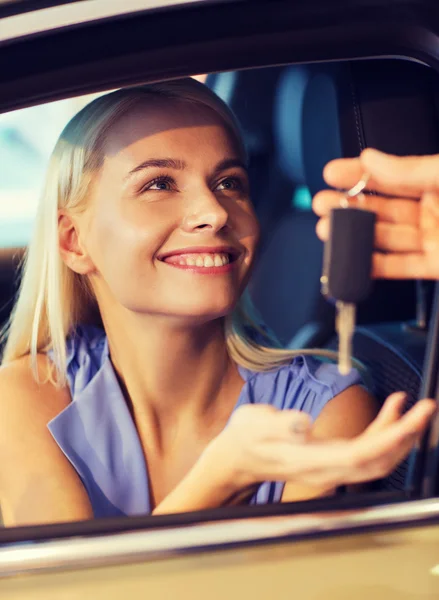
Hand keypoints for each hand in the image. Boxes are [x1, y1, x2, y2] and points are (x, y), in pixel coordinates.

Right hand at [211, 394, 434, 491]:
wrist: (237, 457)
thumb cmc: (245, 439)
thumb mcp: (254, 424)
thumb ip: (278, 424)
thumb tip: (302, 423)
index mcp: (311, 461)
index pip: (361, 455)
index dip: (390, 438)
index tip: (411, 418)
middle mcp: (326, 469)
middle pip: (378, 461)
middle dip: (406, 437)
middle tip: (426, 409)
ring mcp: (331, 466)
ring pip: (377, 458)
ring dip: (400, 435)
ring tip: (415, 406)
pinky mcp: (332, 457)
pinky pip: (366, 450)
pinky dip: (383, 432)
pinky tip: (390, 411)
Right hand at [313, 148, 438, 278]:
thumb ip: (414, 169)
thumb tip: (371, 159)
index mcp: (437, 181)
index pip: (391, 176)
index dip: (359, 174)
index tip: (331, 173)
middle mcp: (432, 210)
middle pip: (382, 209)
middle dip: (348, 206)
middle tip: (321, 204)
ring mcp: (433, 239)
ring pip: (385, 238)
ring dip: (353, 235)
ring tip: (326, 230)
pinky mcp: (435, 267)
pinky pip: (400, 267)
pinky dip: (375, 266)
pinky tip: (353, 259)